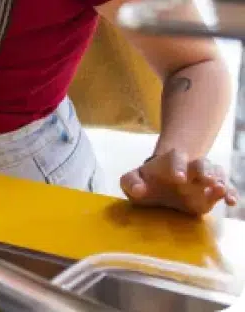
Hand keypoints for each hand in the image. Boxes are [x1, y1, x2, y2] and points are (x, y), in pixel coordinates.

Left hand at [120, 150, 238, 215]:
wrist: (161, 184)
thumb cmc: (146, 181)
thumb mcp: (132, 180)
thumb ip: (130, 182)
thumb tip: (139, 190)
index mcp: (170, 161)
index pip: (176, 158)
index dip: (178, 166)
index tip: (179, 179)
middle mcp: (190, 167)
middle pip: (202, 163)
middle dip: (205, 170)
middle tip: (206, 180)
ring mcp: (203, 179)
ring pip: (217, 175)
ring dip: (220, 181)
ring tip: (221, 191)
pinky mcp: (211, 193)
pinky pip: (226, 190)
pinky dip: (231, 193)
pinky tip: (231, 202)